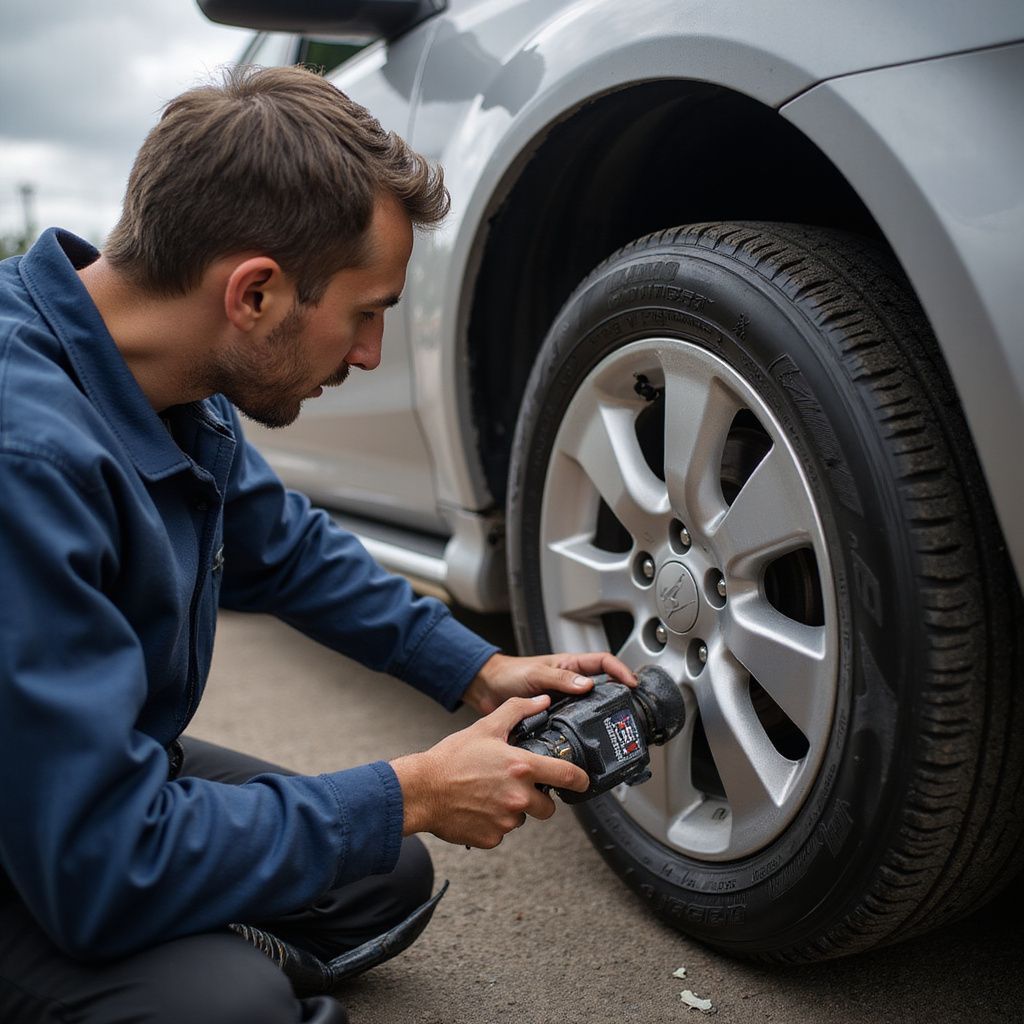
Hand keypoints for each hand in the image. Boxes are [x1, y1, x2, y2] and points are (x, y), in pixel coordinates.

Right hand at [390, 695, 589, 848]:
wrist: (421, 790)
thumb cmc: (451, 759)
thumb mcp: (486, 727)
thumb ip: (517, 711)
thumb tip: (541, 702)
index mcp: (521, 768)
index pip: (567, 776)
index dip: (580, 780)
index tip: (582, 782)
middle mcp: (518, 797)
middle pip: (548, 807)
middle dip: (538, 798)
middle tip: (517, 786)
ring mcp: (506, 822)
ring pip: (523, 819)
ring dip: (514, 810)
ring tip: (489, 794)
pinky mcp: (492, 838)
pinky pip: (502, 832)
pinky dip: (494, 823)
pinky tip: (478, 807)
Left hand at [462, 651, 635, 715]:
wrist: (486, 689)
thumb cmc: (508, 674)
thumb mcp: (535, 673)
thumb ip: (559, 679)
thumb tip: (587, 685)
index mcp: (569, 665)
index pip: (603, 662)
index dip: (620, 670)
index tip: (631, 684)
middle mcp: (570, 683)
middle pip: (603, 687)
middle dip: (618, 696)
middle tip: (628, 710)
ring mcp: (563, 701)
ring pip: (590, 708)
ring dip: (601, 716)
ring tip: (612, 729)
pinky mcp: (554, 718)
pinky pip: (574, 724)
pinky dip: (582, 731)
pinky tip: (585, 741)